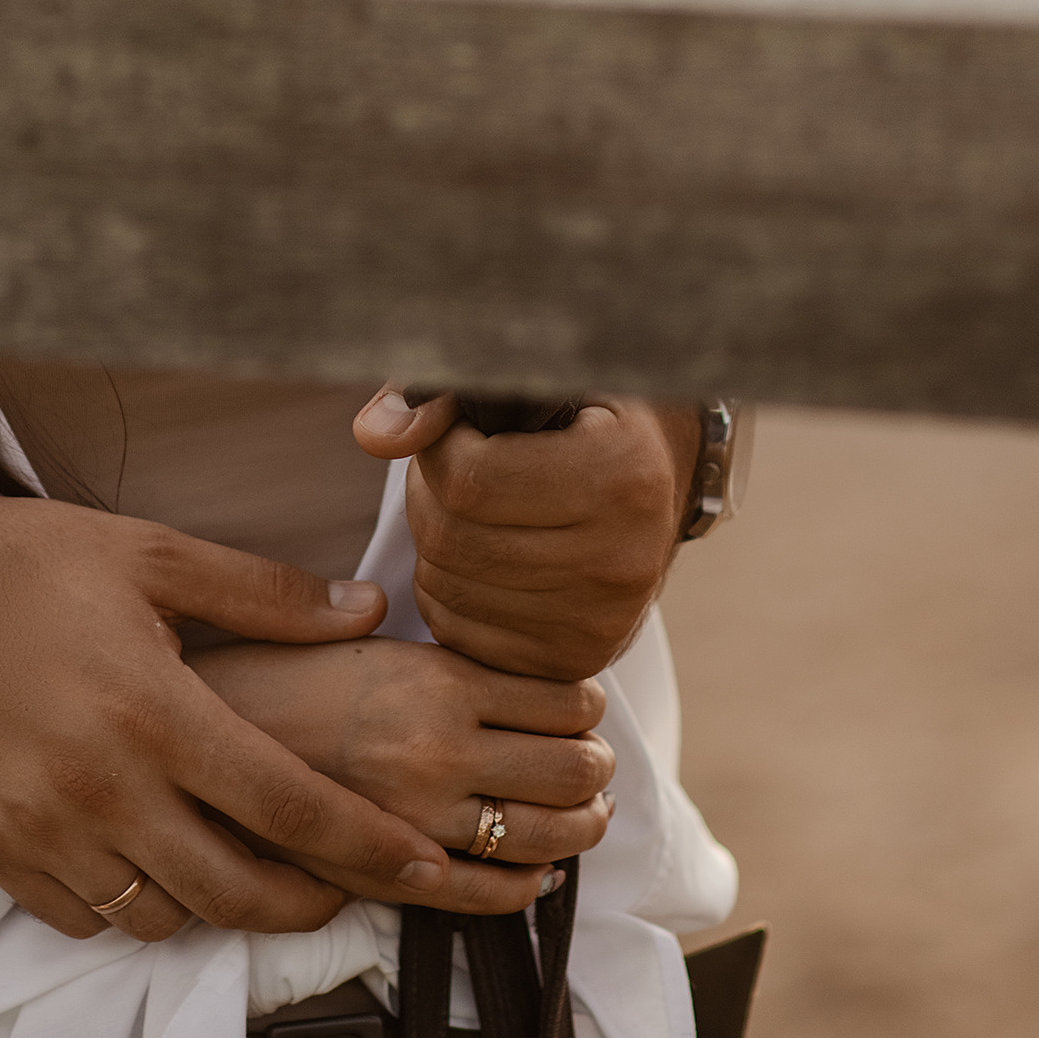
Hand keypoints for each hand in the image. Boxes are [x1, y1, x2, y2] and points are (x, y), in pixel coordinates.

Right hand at [0, 482, 548, 946]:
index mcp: (157, 709)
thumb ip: (265, 595)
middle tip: (338, 887)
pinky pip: (80, 920)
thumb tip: (364, 612)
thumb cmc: (22, 562)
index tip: (424, 867)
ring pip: (158, 919)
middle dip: (307, 904)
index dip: (370, 847)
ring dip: (211, 905)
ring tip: (235, 867)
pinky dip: (125, 908)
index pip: (292, 806)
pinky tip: (144, 864)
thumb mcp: (150, 554)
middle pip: (236, 892)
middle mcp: (102, 786)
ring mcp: (40, 830)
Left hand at [353, 391, 700, 680]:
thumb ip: (443, 391)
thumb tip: (373, 435)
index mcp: (621, 474)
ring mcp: (601, 621)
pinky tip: (478, 558)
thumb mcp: (532, 376)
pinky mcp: (576, 661)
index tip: (460, 433)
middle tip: (455, 473)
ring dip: (432, 544)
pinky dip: (446, 593)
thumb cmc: (584, 413)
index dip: (439, 450)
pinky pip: (459, 634)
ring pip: (448, 588)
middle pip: (452, 538)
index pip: (469, 481)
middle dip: (428, 497)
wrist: (665, 480)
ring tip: (469, 512)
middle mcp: (620, 557)